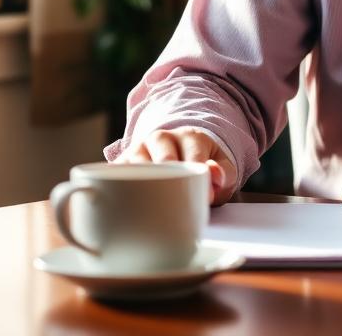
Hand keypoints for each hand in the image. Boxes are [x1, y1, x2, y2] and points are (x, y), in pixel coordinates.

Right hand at [121, 127, 237, 205]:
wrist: (180, 154)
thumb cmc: (203, 165)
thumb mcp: (222, 167)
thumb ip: (225, 172)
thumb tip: (213, 174)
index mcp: (190, 137)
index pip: (193, 156)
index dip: (199, 177)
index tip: (205, 198)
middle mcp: (161, 138)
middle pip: (163, 159)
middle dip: (171, 181)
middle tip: (177, 202)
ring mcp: (139, 149)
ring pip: (137, 165)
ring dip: (144, 186)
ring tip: (154, 205)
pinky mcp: (121, 162)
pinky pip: (116, 174)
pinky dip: (119, 187)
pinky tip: (127, 201)